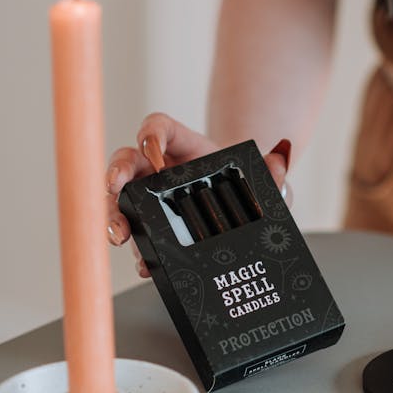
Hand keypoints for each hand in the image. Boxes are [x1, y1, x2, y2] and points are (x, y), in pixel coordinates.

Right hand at [105, 113, 291, 277]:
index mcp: (182, 147)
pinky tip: (146, 264)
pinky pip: (137, 238)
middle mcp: (158, 171)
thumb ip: (273, 171)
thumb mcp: (263, 179)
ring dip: (114, 216)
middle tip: (116, 187)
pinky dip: (138, 252)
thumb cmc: (243, 188)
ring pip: (119, 201)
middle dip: (115, 173)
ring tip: (120, 235)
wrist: (240, 214)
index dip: (150, 134)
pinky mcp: (151, 230)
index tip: (152, 150)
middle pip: (125, 161)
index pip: (158, 128)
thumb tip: (279, 160)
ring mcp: (150, 201)